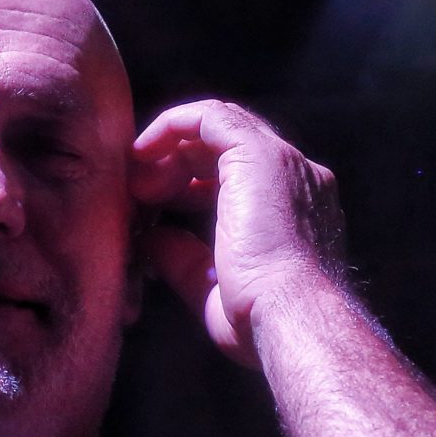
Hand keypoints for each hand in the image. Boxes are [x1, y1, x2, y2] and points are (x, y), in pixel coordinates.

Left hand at [130, 100, 345, 368]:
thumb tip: (153, 238)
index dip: (191, 183)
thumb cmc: (259, 320)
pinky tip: (144, 153)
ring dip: (170, 149)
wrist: (287, 316)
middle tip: (140, 193)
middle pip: (227, 147)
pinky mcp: (257, 153)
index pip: (241, 176)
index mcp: (298, 210)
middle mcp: (298, 177)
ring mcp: (282, 161)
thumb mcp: (212, 287)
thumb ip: (184, 258)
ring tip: (137, 181)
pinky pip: (208, 116)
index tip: (155, 205)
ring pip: (217, 126)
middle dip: (177, 164)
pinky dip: (171, 127)